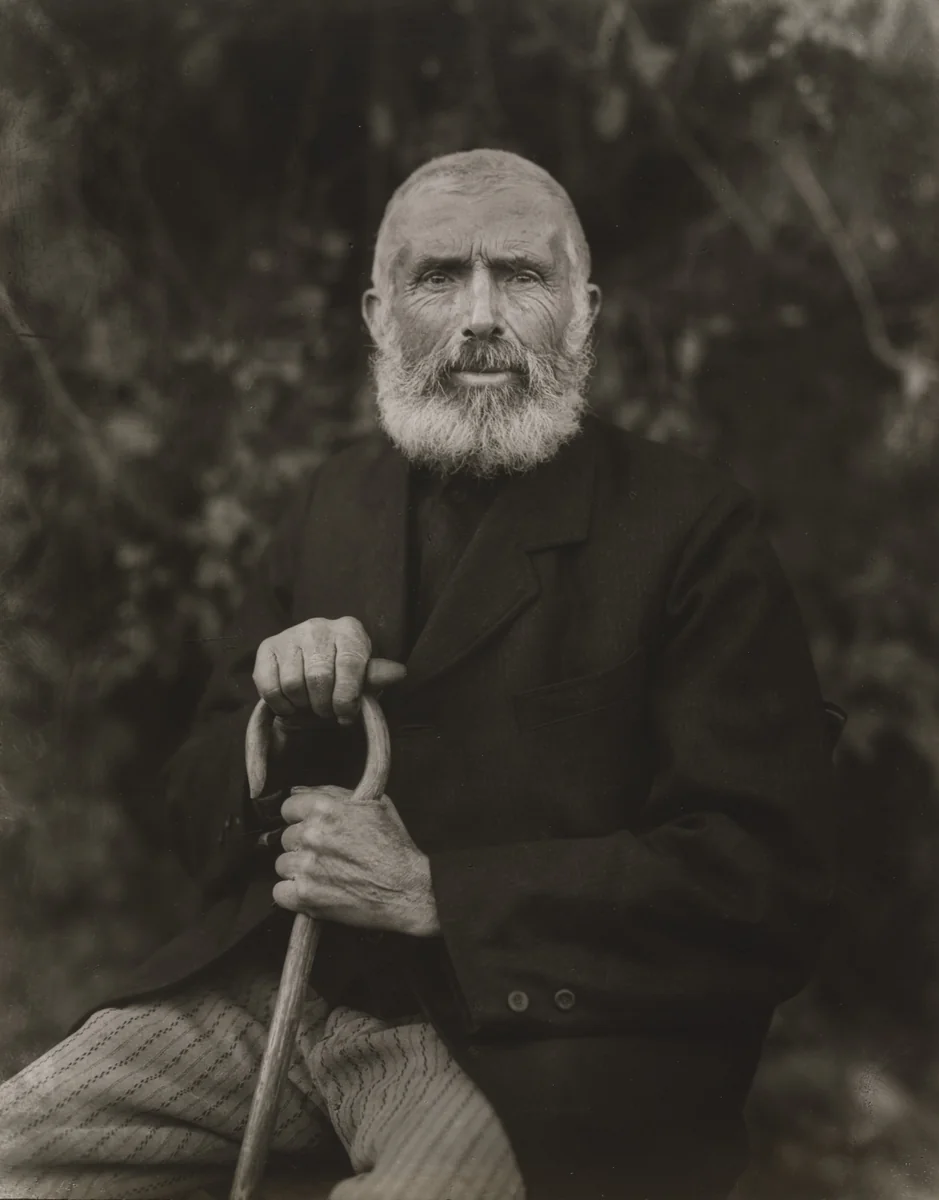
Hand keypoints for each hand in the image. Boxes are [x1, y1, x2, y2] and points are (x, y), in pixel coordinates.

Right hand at [253, 616, 405, 726]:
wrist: (309, 669)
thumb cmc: (343, 676)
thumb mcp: (363, 677)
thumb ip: (376, 676)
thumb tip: (398, 673)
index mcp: (349, 630)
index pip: (349, 665)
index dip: (347, 698)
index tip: (346, 715)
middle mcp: (317, 626)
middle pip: (319, 678)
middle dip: (324, 705)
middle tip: (326, 711)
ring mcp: (289, 635)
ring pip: (293, 684)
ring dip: (302, 705)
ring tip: (310, 705)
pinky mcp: (266, 648)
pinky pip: (270, 687)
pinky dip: (281, 705)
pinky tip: (291, 704)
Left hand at [273, 785, 440, 936]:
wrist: (408, 889)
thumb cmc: (395, 848)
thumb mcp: (375, 805)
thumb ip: (334, 794)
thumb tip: (299, 791)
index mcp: (325, 809)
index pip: (288, 808)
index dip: (301, 818)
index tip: (312, 828)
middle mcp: (312, 835)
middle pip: (286, 838)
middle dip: (303, 845)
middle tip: (327, 855)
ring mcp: (307, 867)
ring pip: (282, 865)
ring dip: (299, 870)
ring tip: (325, 874)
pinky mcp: (305, 896)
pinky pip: (280, 892)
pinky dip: (294, 895)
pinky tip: (315, 891)